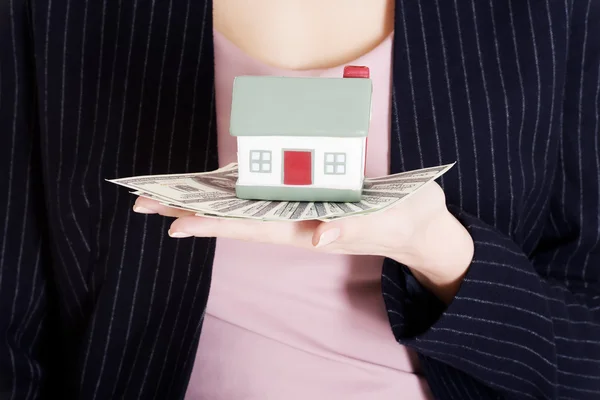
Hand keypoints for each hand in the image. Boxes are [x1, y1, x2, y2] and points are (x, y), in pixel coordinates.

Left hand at [133, 182, 473, 303]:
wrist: (416, 225)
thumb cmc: (407, 219)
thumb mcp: (390, 218)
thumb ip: (357, 225)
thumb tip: (319, 236)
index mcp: (312, 227)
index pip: (253, 228)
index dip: (214, 224)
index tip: (174, 223)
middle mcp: (297, 222)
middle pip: (235, 219)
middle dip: (191, 212)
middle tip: (142, 205)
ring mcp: (299, 212)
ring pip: (243, 207)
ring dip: (203, 201)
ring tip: (163, 195)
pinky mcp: (306, 199)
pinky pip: (262, 193)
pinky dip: (232, 188)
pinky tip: (211, 183)